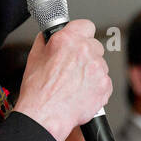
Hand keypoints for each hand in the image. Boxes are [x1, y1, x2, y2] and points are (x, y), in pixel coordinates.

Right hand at [14, 20, 112, 140]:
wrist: (46, 116)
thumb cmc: (38, 91)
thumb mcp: (34, 57)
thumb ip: (46, 41)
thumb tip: (49, 35)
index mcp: (68, 40)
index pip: (86, 25)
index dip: (81, 33)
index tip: (78, 39)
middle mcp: (86, 51)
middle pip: (94, 45)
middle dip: (86, 55)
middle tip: (73, 67)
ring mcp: (98, 69)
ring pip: (100, 65)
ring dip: (91, 72)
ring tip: (74, 84)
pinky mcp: (105, 86)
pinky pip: (104, 82)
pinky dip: (96, 87)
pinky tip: (81, 93)